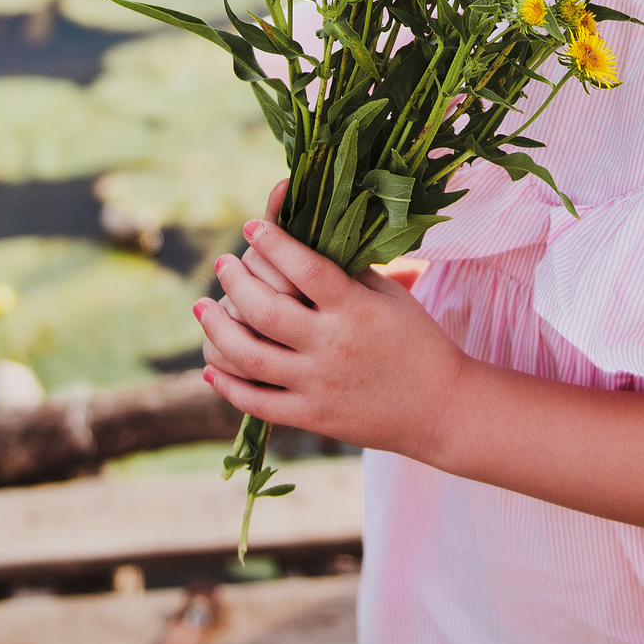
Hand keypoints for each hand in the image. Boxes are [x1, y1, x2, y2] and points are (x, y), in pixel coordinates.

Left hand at [195, 213, 467, 462]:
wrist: (441, 408)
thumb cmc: (417, 341)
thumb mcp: (390, 296)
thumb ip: (347, 271)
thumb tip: (302, 239)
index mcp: (356, 310)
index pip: (305, 267)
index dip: (271, 241)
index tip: (249, 226)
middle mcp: (332, 347)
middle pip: (265, 309)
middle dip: (234, 280)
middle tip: (222, 263)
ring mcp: (318, 385)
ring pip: (248, 355)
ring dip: (216, 328)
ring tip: (202, 307)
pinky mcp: (311, 417)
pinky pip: (256, 402)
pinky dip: (227, 384)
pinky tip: (211, 364)